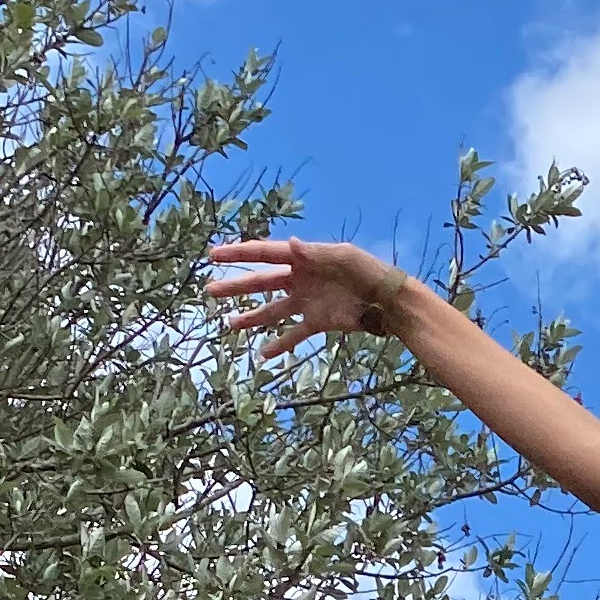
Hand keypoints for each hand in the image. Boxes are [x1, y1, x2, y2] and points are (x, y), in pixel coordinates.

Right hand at [203, 232, 409, 356]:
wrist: (388, 301)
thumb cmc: (368, 272)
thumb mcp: (344, 257)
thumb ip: (315, 253)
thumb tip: (290, 244)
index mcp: (302, 258)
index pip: (264, 254)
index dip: (237, 254)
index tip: (213, 255)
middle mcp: (300, 279)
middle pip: (261, 282)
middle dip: (235, 286)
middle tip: (210, 290)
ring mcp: (307, 302)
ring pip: (272, 310)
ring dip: (251, 317)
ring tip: (229, 325)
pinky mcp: (318, 322)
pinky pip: (294, 334)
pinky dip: (280, 344)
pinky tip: (263, 355)